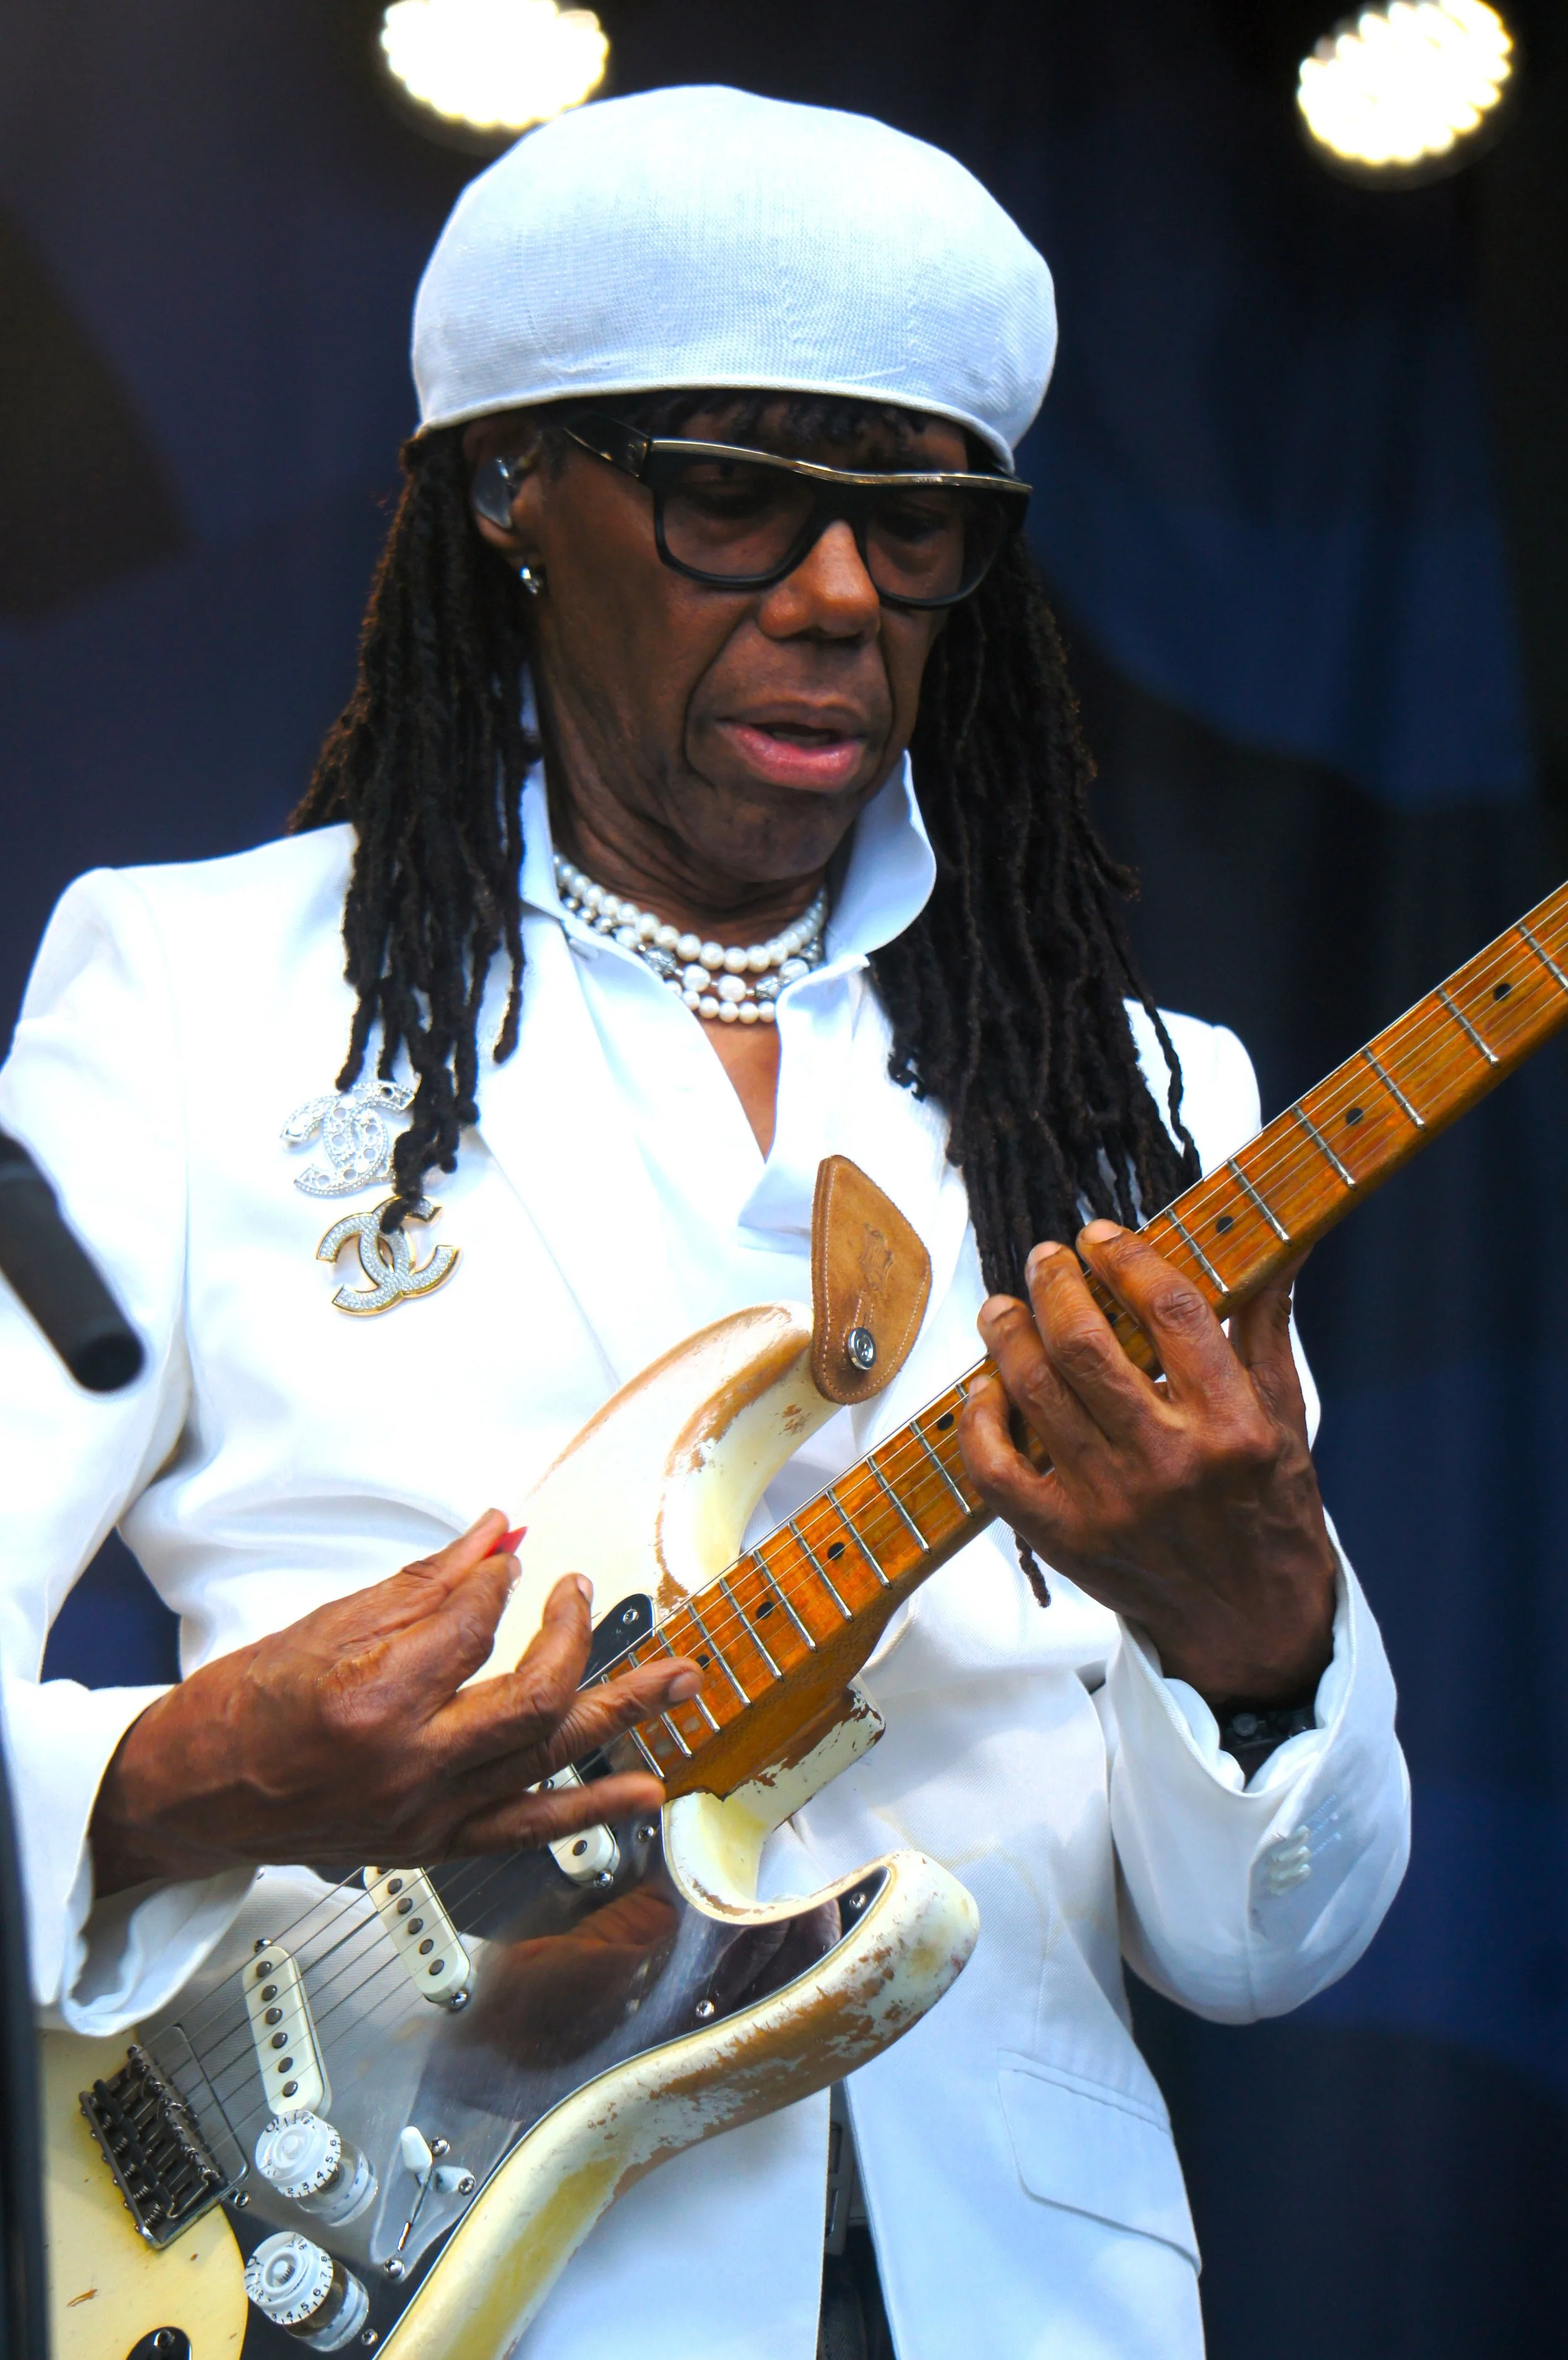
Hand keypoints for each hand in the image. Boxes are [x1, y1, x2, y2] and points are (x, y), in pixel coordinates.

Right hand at [89, 1509, 699, 1896]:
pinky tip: (645, 1790)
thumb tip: (495, 1537)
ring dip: (622, 1713)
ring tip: (681, 1680)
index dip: (498, 1582)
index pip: (473, 1626)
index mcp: (372, 1700)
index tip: (504, 1561)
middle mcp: (407, 1765)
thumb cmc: (239, 1711)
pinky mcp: (432, 1845)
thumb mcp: (327, 1624)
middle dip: (574, 1636)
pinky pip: (528, 1829)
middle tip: (579, 1593)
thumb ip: (426, 1584)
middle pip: (534, 1697)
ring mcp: (425, 1814)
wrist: (191, 1796)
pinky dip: (593, 1809)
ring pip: (549, 1759)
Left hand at [958, 1222, 1336, 1708]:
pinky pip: (996, 1469)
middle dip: (1054, 1284)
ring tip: (1002, 1307)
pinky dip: (979, 1420)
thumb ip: (1266, 1329)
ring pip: (1035, 1392)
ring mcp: (1111, 1504)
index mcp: (1234, 1426)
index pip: (1171, 1312)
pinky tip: (986, 1388)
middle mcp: (1170, 1463)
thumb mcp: (1287, 1419)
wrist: (1250, 1626)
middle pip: (1085, 1344)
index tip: (1102, 1236)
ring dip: (1007, 1335)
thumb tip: (1273, 1247)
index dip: (1128, 1260)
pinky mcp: (1067, 1539)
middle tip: (1045, 1259)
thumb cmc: (1269, 1514)